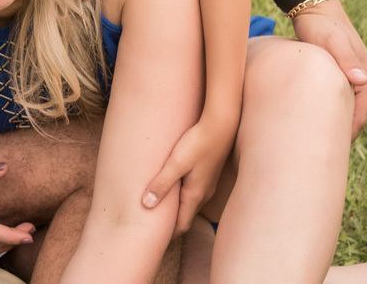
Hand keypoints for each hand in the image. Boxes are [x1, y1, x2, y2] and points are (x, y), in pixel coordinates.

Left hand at [141, 116, 234, 234]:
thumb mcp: (176, 163)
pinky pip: (192, 192)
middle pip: (185, 216)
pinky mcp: (206, 174)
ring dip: (175, 209)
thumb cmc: (198, 143)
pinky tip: (170, 188)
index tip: (152, 240)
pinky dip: (180, 197)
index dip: (168, 234)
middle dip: (169, 224)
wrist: (221, 126)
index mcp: (195, 195)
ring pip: (188, 204)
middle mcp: (203, 194)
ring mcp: (206, 184)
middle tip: (150, 228)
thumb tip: (146, 205)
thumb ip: (161, 183)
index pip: (181, 225)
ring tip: (157, 210)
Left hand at [290, 0, 366, 137]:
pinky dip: (326, 111)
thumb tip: (360, 80)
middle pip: (354, 117)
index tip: (325, 150)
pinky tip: (308, 120)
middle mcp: (365, 81)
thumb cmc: (321, 25)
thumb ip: (345, 60)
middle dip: (337, 134)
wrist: (313, 9)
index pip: (359, 116)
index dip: (344, 135)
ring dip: (331, 124)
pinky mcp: (340, 76)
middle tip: (314, 150)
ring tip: (309, 140)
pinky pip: (336, 100)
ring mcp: (353, 79)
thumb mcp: (331, 41)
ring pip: (344, 110)